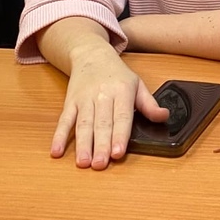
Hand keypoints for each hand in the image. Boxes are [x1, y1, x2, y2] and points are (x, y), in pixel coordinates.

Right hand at [52, 44, 168, 169]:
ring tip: (83, 162)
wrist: (91, 54)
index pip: (122, 117)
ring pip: (83, 124)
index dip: (119, 136)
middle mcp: (102, 96)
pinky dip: (59, 136)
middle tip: (100, 164)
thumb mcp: (137, 84)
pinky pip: (64, 120)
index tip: (118, 153)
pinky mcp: (70, 102)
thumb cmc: (117, 74)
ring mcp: (84, 99)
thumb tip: (163, 117)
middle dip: (100, 145)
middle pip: (101, 124)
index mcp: (122, 91)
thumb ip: (149, 104)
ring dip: (82, 144)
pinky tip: (56, 151)